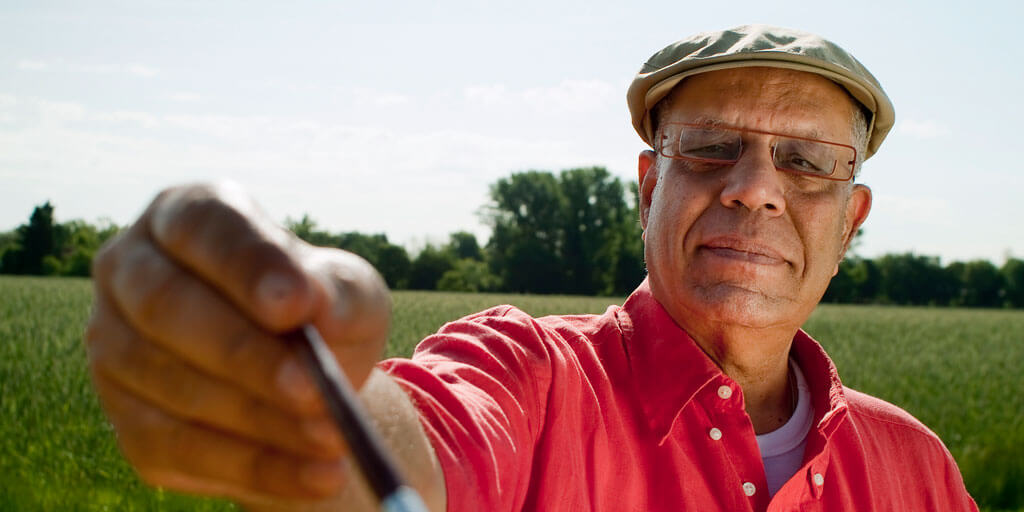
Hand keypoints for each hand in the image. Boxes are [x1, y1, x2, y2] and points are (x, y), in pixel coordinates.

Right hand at [84, 182, 391, 505]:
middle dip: (245, 353)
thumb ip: (338, 291)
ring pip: (171, 385)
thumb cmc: (322, 310)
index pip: (202, 226)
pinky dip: (254, 468)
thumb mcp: (348, 292)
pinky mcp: (127, 421)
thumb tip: (314, 303)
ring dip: (258, 418)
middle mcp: (131, 271)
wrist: (305, 376)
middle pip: (166, 307)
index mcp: (186, 215)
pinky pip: (179, 450)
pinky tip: (316, 475)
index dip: (246, 265)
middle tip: (313, 387)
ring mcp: (115, 348)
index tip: (295, 304)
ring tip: (333, 437)